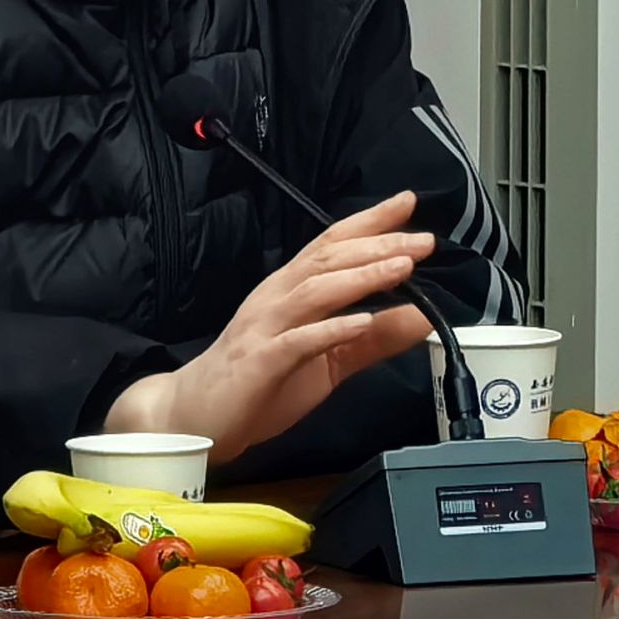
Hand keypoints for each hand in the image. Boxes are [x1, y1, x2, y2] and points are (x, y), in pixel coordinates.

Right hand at [107, 192, 433, 462]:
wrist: (193, 415)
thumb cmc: (258, 382)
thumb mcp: (328, 360)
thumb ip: (374, 339)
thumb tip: (424, 318)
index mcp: (290, 291)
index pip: (333, 245)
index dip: (369, 222)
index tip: (407, 203)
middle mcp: (277, 298)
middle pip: (329, 260)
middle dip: (377, 246)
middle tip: (421, 240)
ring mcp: (266, 327)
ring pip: (315, 291)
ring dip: (360, 277)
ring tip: (400, 268)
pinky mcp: (259, 361)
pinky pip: (296, 341)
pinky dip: (329, 329)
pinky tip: (359, 323)